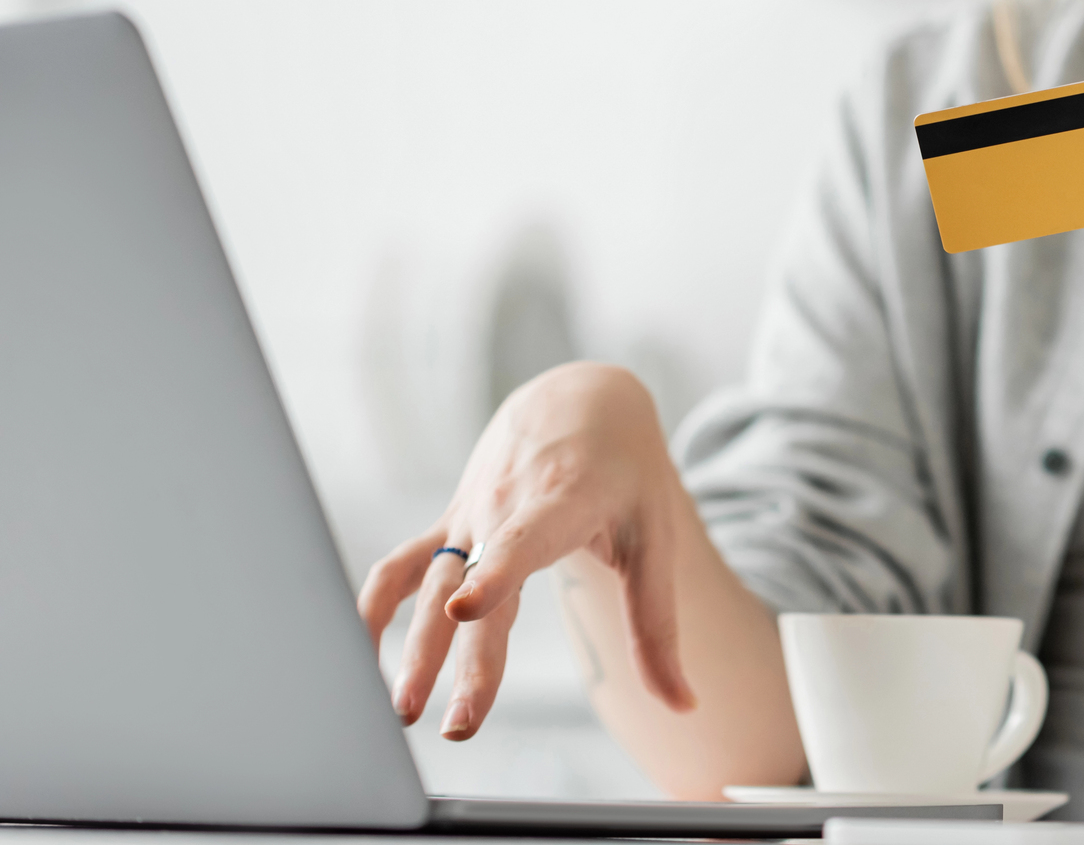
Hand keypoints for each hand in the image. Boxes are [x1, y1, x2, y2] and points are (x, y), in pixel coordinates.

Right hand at [357, 362, 695, 741]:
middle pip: (472, 585)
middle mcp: (505, 506)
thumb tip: (684, 703)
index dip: (495, 573)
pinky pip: (402, 565)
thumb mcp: (655, 539)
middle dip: (457, 656)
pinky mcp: (452, 523)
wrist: (580, 400)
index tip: (465, 608)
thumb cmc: (626, 472)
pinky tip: (358, 654)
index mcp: (562, 500)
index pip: (524, 540)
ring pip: (428, 581)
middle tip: (453, 724)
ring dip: (409, 645)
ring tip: (403, 709)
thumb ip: (657, 627)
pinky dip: (375, 605)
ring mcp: (471, 514)